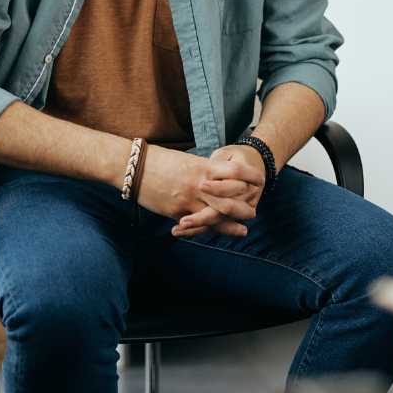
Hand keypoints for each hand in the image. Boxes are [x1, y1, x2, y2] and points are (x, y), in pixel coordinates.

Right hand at [136, 144, 256, 238]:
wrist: (133, 166)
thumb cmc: (157, 160)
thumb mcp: (184, 161)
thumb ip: (201, 169)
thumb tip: (215, 174)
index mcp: (202, 167)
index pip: (236, 172)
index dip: (250, 177)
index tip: (259, 181)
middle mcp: (199, 184)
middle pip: (232, 200)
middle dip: (245, 208)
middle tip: (253, 212)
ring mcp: (189, 200)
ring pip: (218, 216)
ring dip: (232, 224)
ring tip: (243, 230)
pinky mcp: (178, 212)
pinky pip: (198, 225)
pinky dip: (210, 230)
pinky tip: (217, 233)